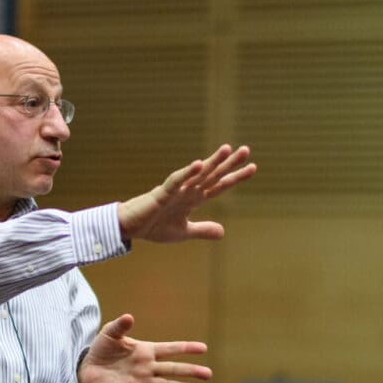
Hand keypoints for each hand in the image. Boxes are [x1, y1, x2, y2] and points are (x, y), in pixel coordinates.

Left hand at [78, 314, 211, 382]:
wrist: (88, 368)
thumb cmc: (102, 348)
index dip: (186, 348)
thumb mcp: (110, 334)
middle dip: (190, 370)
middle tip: (208, 374)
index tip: (204, 348)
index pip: (170, 348)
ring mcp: (141, 381)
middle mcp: (148, 367)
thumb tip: (129, 317)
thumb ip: (120, 326)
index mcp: (146, 350)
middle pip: (173, 368)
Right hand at [117, 144, 255, 242]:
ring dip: (212, 162)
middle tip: (246, 150)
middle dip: (229, 164)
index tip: (253, 167)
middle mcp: (188, 190)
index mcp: (193, 199)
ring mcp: (176, 190)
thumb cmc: (154, 226)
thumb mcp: (183, 232)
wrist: (130, 228)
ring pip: (197, 174)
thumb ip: (202, 230)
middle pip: (212, 175)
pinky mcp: (162, 193)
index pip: (219, 186)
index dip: (235, 177)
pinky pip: (176, 181)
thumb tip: (223, 232)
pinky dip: (187, 173)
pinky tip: (198, 164)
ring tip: (227, 149)